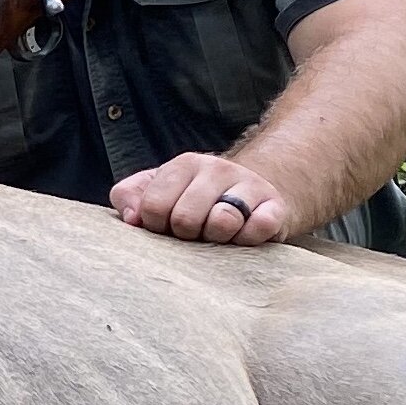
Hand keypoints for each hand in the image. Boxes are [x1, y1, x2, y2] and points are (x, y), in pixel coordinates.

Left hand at [112, 152, 288, 244]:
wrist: (252, 194)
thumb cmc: (193, 199)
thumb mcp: (156, 190)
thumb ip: (129, 196)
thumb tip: (130, 217)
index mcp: (184, 165)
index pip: (153, 206)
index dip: (154, 226)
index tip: (164, 226)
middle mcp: (217, 169)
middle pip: (185, 219)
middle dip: (185, 236)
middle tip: (194, 233)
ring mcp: (249, 185)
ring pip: (222, 222)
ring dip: (216, 239)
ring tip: (217, 235)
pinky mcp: (275, 207)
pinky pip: (259, 228)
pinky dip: (248, 239)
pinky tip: (243, 237)